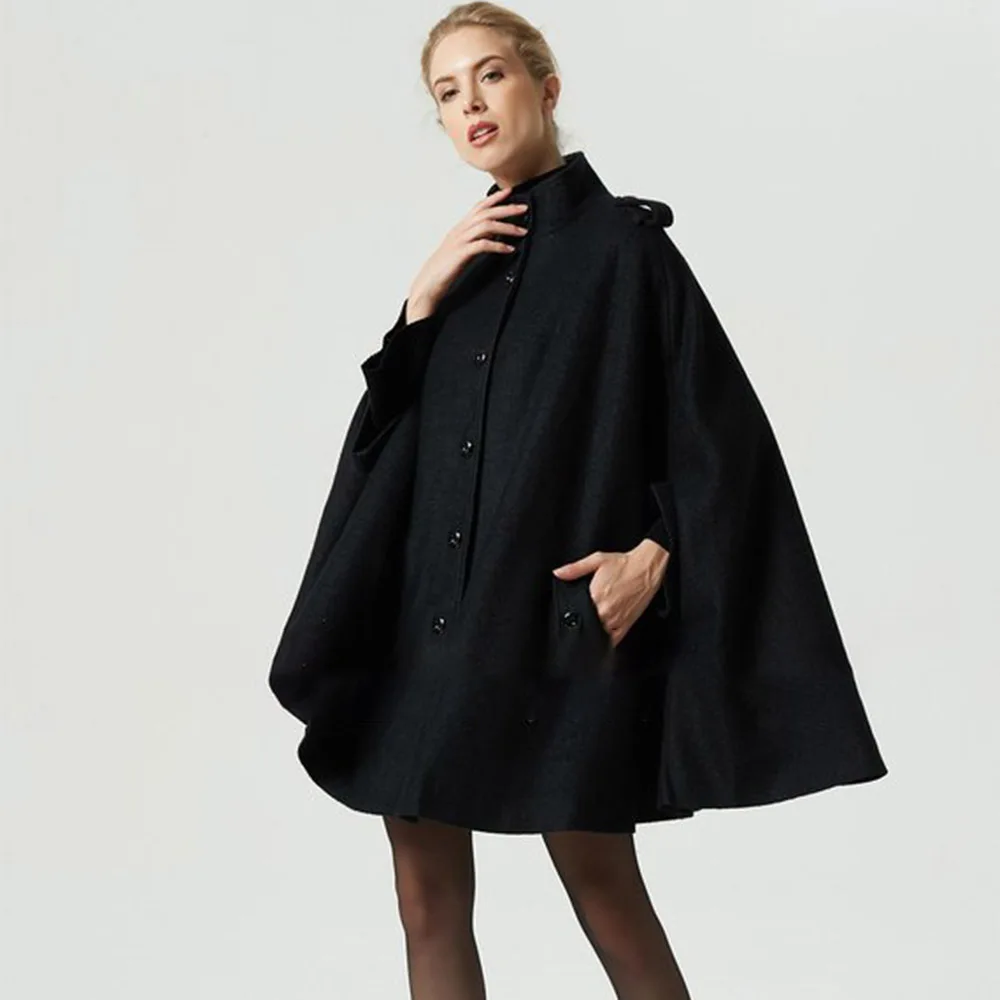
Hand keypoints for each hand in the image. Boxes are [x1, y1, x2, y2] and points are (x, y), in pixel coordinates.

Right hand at [406, 187, 528, 319]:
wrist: (429, 282)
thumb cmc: (445, 268)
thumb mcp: (462, 249)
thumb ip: (475, 239)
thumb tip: (492, 233)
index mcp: (460, 228)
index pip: (478, 207)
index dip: (494, 198)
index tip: (510, 191)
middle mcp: (460, 230)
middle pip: (486, 213)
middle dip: (507, 208)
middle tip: (524, 208)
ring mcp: (460, 241)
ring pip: (486, 225)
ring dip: (507, 227)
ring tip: (521, 231)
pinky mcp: (462, 253)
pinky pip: (484, 245)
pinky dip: (499, 245)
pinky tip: (509, 249)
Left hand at [552, 539, 669, 647]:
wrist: (647, 568)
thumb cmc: (623, 564)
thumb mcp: (597, 560)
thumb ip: (575, 569)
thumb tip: (558, 573)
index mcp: (595, 596)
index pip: (577, 614)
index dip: (570, 617)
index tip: (566, 619)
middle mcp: (605, 611)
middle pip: (587, 627)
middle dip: (580, 627)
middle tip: (575, 627)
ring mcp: (617, 619)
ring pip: (598, 636)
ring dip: (591, 636)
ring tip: (585, 635)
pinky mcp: (626, 624)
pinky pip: (614, 640)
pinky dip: (606, 642)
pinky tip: (599, 642)